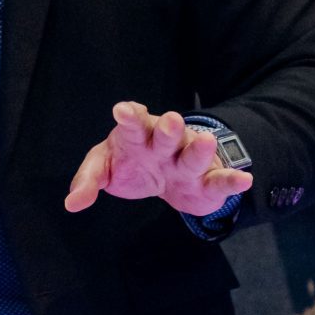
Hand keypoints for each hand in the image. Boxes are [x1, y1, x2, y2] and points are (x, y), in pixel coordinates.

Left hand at [64, 104, 253, 217]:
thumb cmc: (132, 164)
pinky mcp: (206, 182)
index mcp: (137, 136)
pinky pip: (218, 181)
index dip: (129, 117)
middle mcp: (165, 144)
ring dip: (199, 149)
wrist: (166, 178)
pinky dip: (231, 180)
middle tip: (169, 120)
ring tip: (205, 141)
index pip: (131, 125)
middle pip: (166, 136)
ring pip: (193, 155)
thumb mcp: (103, 168)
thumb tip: (71, 204)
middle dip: (167, 129)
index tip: (122, 110)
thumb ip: (87, 182)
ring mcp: (187, 162)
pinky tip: (243, 179)